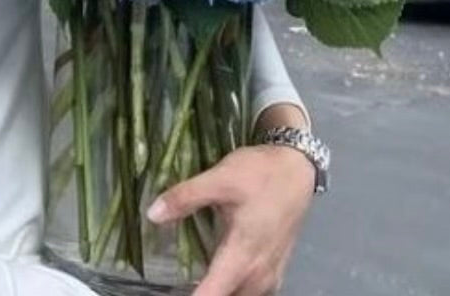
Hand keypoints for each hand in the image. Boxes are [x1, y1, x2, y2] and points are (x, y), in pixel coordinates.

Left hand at [145, 142, 314, 295]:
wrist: (297, 166)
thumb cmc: (259, 174)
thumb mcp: (220, 178)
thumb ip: (186, 197)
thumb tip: (152, 214)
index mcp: (242, 256)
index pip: (212, 295)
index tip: (169, 291)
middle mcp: (259, 273)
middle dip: (204, 295)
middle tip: (175, 284)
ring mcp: (271, 273)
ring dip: (221, 292)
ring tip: (195, 281)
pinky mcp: (277, 267)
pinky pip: (255, 292)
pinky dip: (236, 290)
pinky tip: (221, 277)